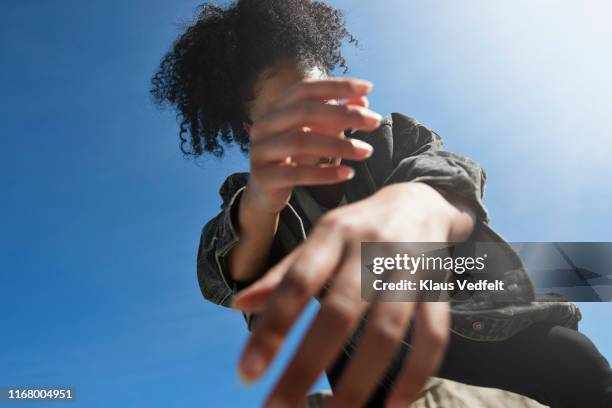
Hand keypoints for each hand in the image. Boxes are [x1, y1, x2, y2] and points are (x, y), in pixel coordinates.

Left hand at [233, 183, 460, 406]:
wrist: (420, 200)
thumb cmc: (357, 227)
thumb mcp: (318, 238)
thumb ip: (282, 273)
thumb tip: (237, 305)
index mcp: (333, 234)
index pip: (297, 282)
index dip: (271, 328)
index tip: (247, 374)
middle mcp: (370, 249)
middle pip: (338, 312)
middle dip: (306, 365)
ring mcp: (408, 268)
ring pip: (386, 329)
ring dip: (359, 379)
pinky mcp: (438, 286)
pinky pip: (433, 333)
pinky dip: (416, 372)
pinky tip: (392, 406)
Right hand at [244, 78, 381, 212]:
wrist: (264, 193)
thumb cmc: (293, 158)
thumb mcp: (316, 135)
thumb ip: (336, 116)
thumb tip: (364, 99)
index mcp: (275, 108)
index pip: (306, 89)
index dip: (337, 86)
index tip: (369, 88)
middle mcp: (263, 125)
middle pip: (305, 112)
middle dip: (344, 114)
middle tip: (375, 121)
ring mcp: (260, 151)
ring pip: (301, 142)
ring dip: (339, 145)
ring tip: (367, 151)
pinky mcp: (263, 177)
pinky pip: (297, 174)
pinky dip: (325, 173)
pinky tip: (348, 173)